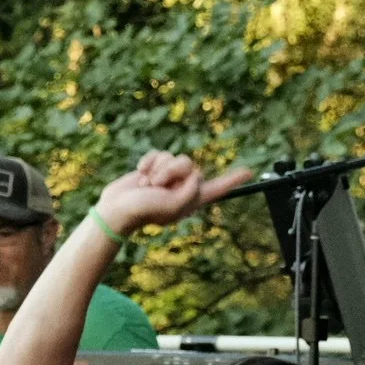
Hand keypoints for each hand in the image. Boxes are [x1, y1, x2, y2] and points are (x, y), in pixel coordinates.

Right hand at [93, 151, 253, 233]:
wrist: (116, 209)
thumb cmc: (143, 212)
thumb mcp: (173, 206)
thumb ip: (191, 190)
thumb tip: (195, 174)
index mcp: (191, 200)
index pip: (218, 189)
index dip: (232, 180)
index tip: (249, 172)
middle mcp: (183, 187)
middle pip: (190, 164)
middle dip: (171, 171)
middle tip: (157, 186)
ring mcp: (168, 177)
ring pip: (173, 157)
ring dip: (158, 168)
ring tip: (147, 184)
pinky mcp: (154, 168)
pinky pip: (158, 153)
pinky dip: (148, 162)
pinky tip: (139, 174)